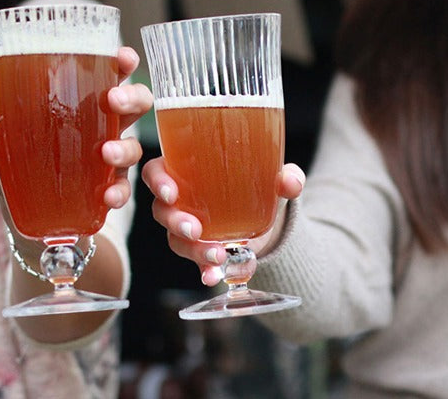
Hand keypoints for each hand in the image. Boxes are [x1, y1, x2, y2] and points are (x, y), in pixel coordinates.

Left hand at [0, 45, 151, 209]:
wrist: (30, 218)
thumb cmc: (23, 164)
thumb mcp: (3, 149)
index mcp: (84, 102)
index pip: (110, 74)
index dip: (123, 62)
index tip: (123, 56)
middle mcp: (104, 126)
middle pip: (136, 103)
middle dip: (132, 97)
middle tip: (113, 99)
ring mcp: (109, 159)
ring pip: (134, 145)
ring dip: (124, 147)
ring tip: (107, 152)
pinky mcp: (107, 189)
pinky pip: (123, 188)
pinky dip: (119, 191)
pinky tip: (108, 196)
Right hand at [141, 157, 304, 285]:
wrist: (270, 220)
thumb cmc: (259, 185)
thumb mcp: (273, 178)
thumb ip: (285, 176)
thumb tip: (290, 181)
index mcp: (186, 170)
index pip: (156, 171)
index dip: (157, 181)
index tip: (171, 192)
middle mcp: (180, 199)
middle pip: (161, 209)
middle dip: (175, 221)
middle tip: (195, 229)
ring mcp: (187, 227)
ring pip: (176, 239)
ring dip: (193, 249)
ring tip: (217, 255)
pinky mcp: (200, 249)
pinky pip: (194, 261)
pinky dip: (204, 269)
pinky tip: (214, 276)